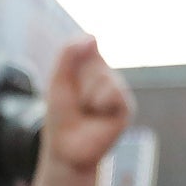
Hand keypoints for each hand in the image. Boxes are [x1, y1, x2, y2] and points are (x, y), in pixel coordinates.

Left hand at [36, 37, 132, 176]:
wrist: (67, 149)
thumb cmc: (61, 116)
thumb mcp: (58, 79)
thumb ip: (69, 53)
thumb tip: (94, 36)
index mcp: (91, 66)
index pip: (86, 45)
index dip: (72, 64)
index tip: (67, 84)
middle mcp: (107, 76)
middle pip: (94, 61)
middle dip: (79, 83)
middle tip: (77, 103)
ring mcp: (118, 91)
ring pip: (104, 77)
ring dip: (87, 95)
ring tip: (87, 110)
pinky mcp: (126, 107)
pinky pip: (114, 92)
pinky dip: (100, 103)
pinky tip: (98, 115)